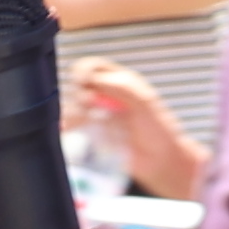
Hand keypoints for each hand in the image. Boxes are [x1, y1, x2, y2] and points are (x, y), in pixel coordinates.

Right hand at [68, 61, 204, 198]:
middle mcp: (108, 95)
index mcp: (122, 81)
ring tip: (83, 120)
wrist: (160, 160)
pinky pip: (76, 125)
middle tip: (89, 105)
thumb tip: (93, 81)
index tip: (83, 82)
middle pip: (80, 86)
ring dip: (74, 111)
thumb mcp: (144, 102)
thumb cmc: (159, 130)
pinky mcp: (95, 132)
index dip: (84, 72)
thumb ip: (121, 86)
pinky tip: (67, 128)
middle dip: (80, 93)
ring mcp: (100, 114)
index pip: (94, 67)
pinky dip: (70, 125)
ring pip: (75, 105)